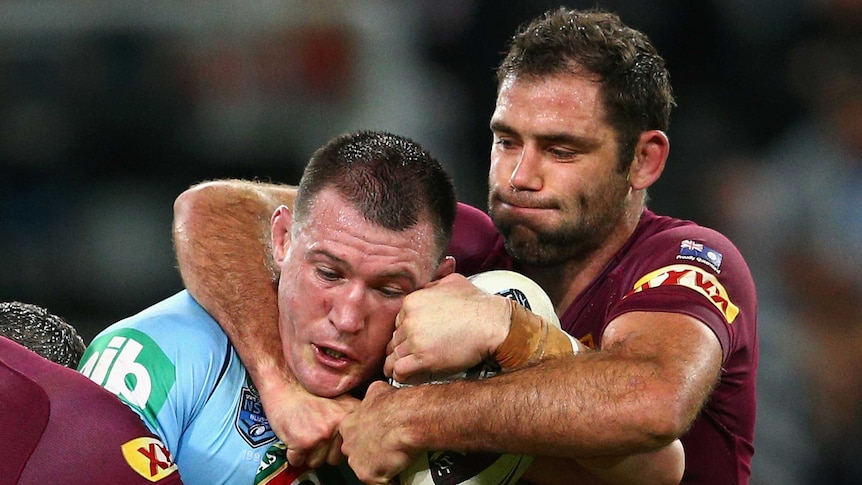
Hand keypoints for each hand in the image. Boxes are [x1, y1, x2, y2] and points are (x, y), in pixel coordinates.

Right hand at [259, 377, 359, 467]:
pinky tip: (292, 436)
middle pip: (334, 459)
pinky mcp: (303, 442)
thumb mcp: (340, 399)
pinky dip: (292, 454)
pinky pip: (297, 461)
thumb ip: (351, 418)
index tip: (328, 434)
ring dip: (307, 453)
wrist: (285, 383)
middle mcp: (340, 425)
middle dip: (322, 451)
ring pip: (316, 462)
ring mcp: (323, 434)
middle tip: (311, 431)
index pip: (351, 447)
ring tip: (302, 432)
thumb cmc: (308, 392)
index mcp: (352, 414)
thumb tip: (359, 440)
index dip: (338, 444)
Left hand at [339, 381, 415, 483]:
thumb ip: (371, 397)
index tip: (375, 435)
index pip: (352, 435)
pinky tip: (398, 469)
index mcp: (348, 425)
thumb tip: (376, 393)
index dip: (366, 435)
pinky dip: (389, 478)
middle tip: (386, 446)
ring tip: (394, 458)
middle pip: (356, 452)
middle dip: (369, 451)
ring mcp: (357, 461)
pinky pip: (379, 481)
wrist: (407, 419)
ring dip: (378, 464)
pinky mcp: (368, 475)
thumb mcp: (377, 390)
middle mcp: (348, 444)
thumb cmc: (395, 405)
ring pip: (366, 467)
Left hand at [385, 274, 510, 383]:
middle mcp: (409, 320)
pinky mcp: (423, 358)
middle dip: (403, 348)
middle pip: (395, 339)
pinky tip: (409, 375)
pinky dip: (401, 375)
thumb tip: (427, 288)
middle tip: (415, 354)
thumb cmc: (478, 303)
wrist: (492, 323)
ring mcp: (415, 340)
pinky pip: (398, 370)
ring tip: (410, 367)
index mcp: (412, 302)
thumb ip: (433, 285)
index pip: (398, 322)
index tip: (416, 339)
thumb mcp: (452, 282)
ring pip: (394, 356)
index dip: (407, 332)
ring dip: (400, 362)